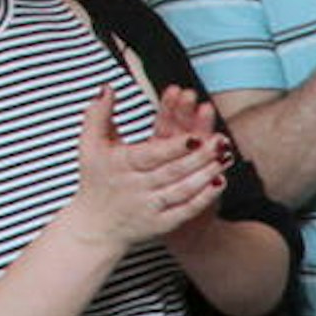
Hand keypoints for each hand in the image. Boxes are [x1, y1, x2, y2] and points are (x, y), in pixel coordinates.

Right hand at [61, 88, 225, 248]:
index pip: (151, 155)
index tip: (196, 135)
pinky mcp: (161, 225)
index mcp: (120, 166)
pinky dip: (204, 198)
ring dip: (206, 174)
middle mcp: (135, 187)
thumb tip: (107, 88)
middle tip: (222, 141)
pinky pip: (185, 211)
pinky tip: (220, 182)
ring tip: (226, 157)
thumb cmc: (95, 180)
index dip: (175, 147)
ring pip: (182, 190)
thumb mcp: (89, 146)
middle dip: (199, 157)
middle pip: (172, 171)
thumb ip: (98, 115)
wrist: (94, 227)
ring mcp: (149, 207)